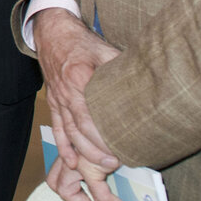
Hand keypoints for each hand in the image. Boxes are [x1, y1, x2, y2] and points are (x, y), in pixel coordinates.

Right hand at [32, 6, 129, 200]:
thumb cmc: (83, 42)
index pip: (89, 116)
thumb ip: (122, 71)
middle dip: (96, 151)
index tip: (119, 148)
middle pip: (79, 130)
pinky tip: (72, 162)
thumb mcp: (106, 51)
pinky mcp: (53, 103)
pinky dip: (63, 147)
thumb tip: (148, 84)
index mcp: (79, 78)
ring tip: (102, 166)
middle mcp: (65, 93)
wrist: (53, 33)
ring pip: (68, 133)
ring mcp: (57, 100)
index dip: (103, 136)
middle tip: (115, 164)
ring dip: (84, 153)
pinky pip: (57, 128)